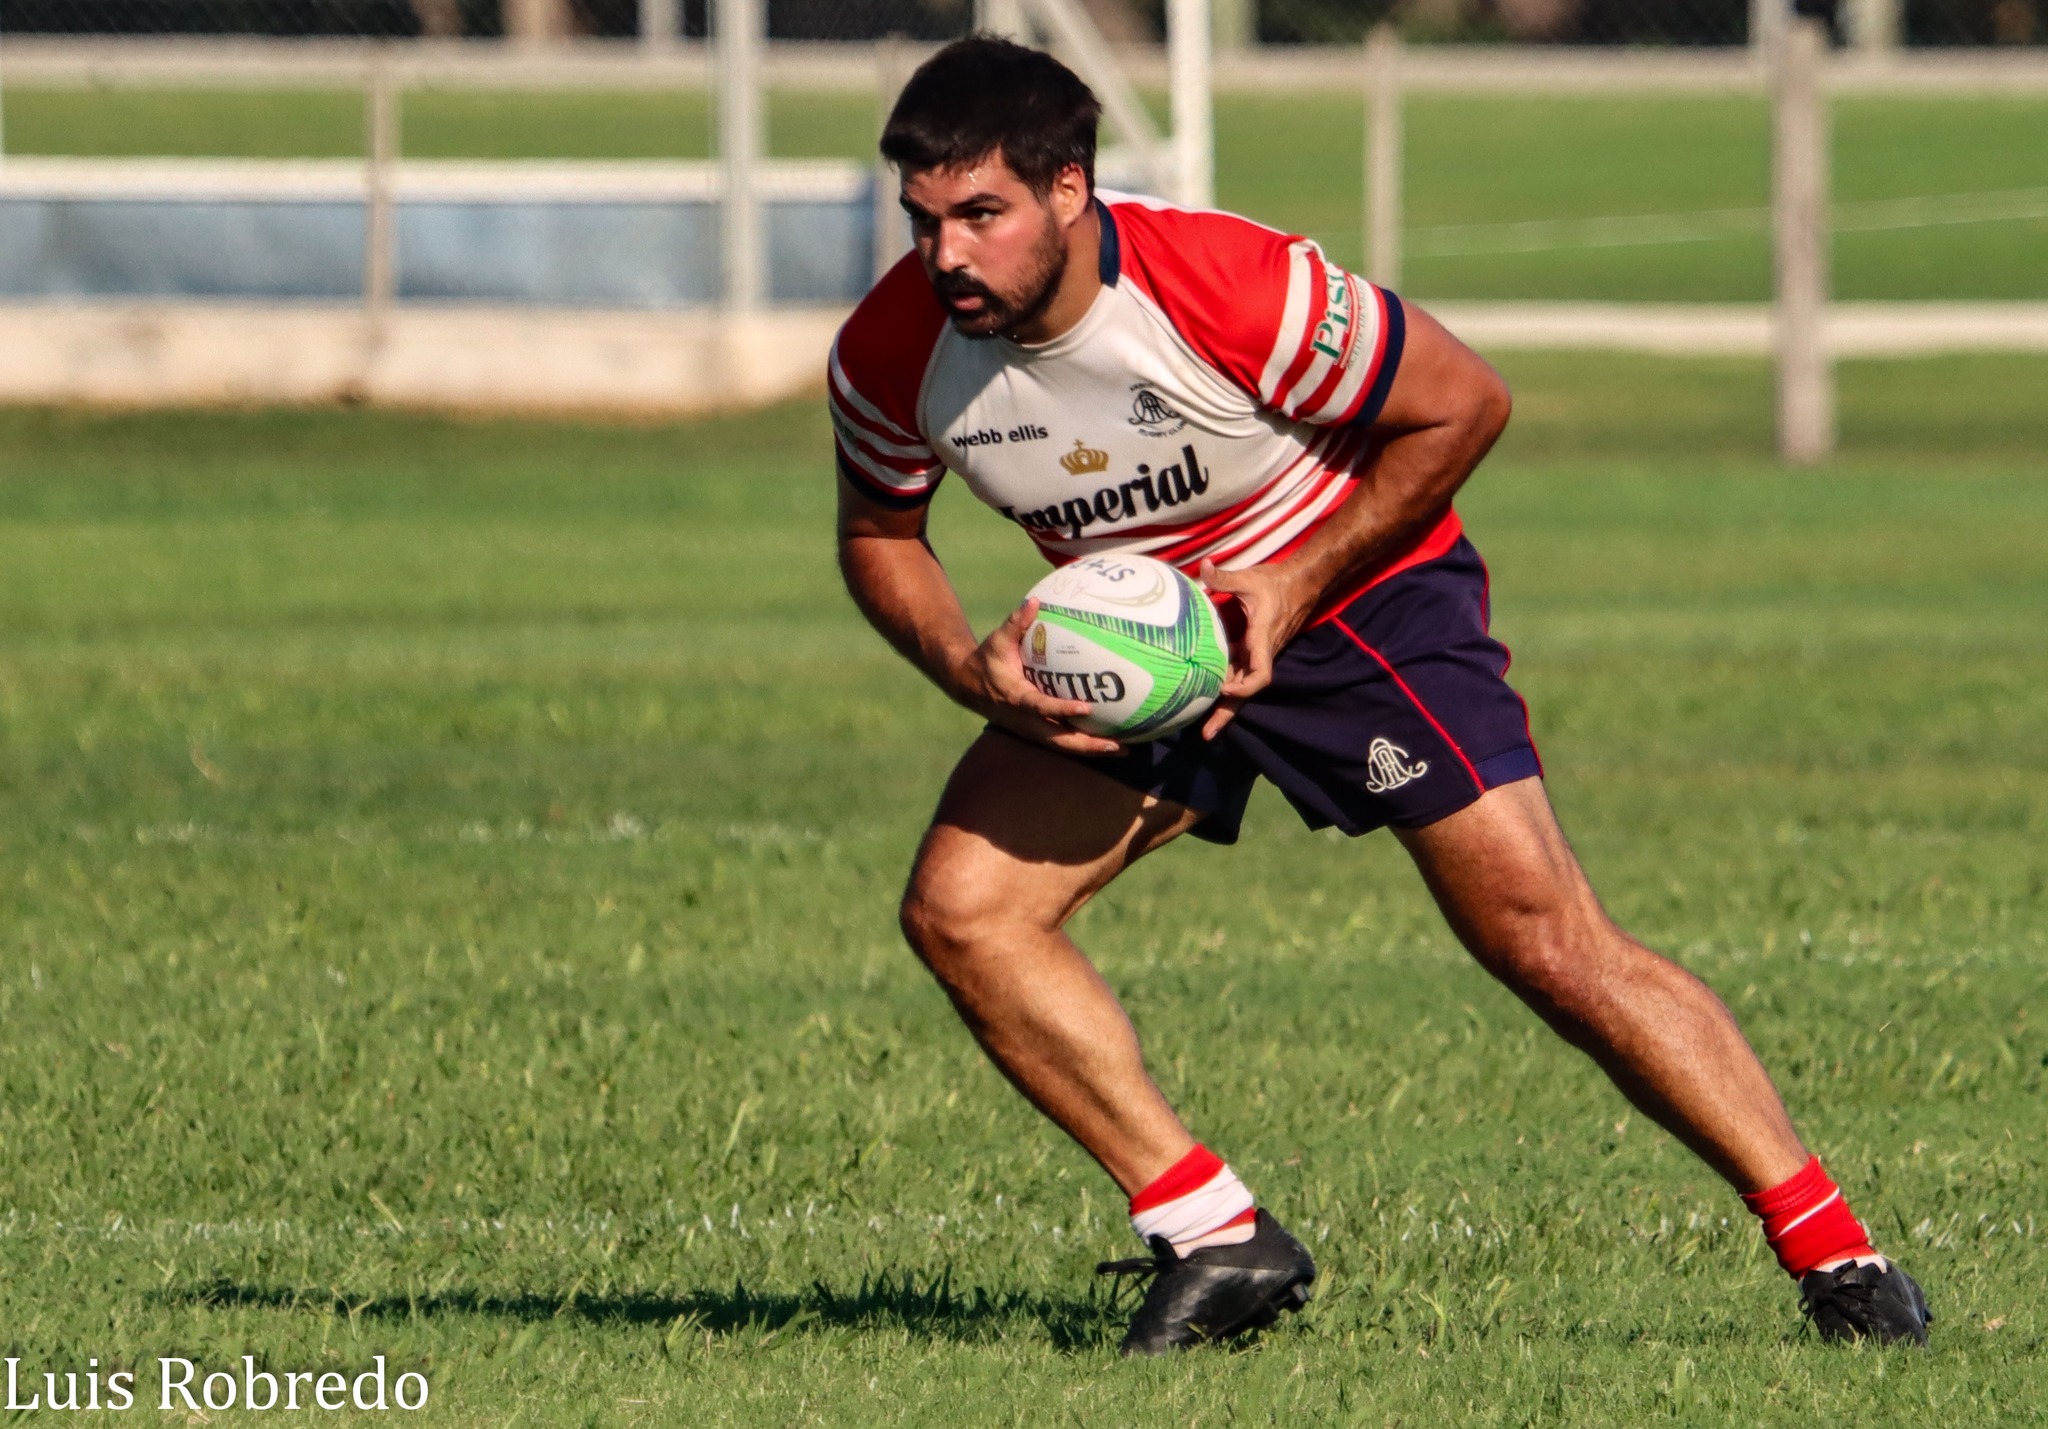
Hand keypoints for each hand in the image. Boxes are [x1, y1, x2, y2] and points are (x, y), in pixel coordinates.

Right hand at [947, 599, 1124, 755]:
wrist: (968, 686)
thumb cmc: (987, 660)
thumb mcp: (998, 640)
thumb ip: (1016, 622)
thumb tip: (1034, 601)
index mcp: (1016, 697)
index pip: (1040, 707)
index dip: (1062, 710)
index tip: (1085, 708)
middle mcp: (1025, 720)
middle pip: (1059, 740)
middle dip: (1087, 744)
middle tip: (1116, 744)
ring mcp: (1030, 730)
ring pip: (1063, 746)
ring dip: (1091, 749)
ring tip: (1123, 749)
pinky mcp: (1035, 733)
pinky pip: (1062, 742)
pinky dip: (1084, 745)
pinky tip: (1109, 743)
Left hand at [1196, 559, 1317, 739]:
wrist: (1302, 584)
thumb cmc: (1277, 582)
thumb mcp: (1249, 578)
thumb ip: (1224, 577)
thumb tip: (1203, 566)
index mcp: (1262, 639)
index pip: (1260, 674)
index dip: (1244, 687)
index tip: (1223, 689)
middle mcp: (1262, 652)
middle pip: (1247, 691)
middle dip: (1228, 712)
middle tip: (1206, 735)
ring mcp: (1259, 654)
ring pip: (1243, 685)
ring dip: (1225, 705)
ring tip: (1204, 727)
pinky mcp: (1255, 650)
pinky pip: (1241, 673)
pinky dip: (1226, 685)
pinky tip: (1207, 693)